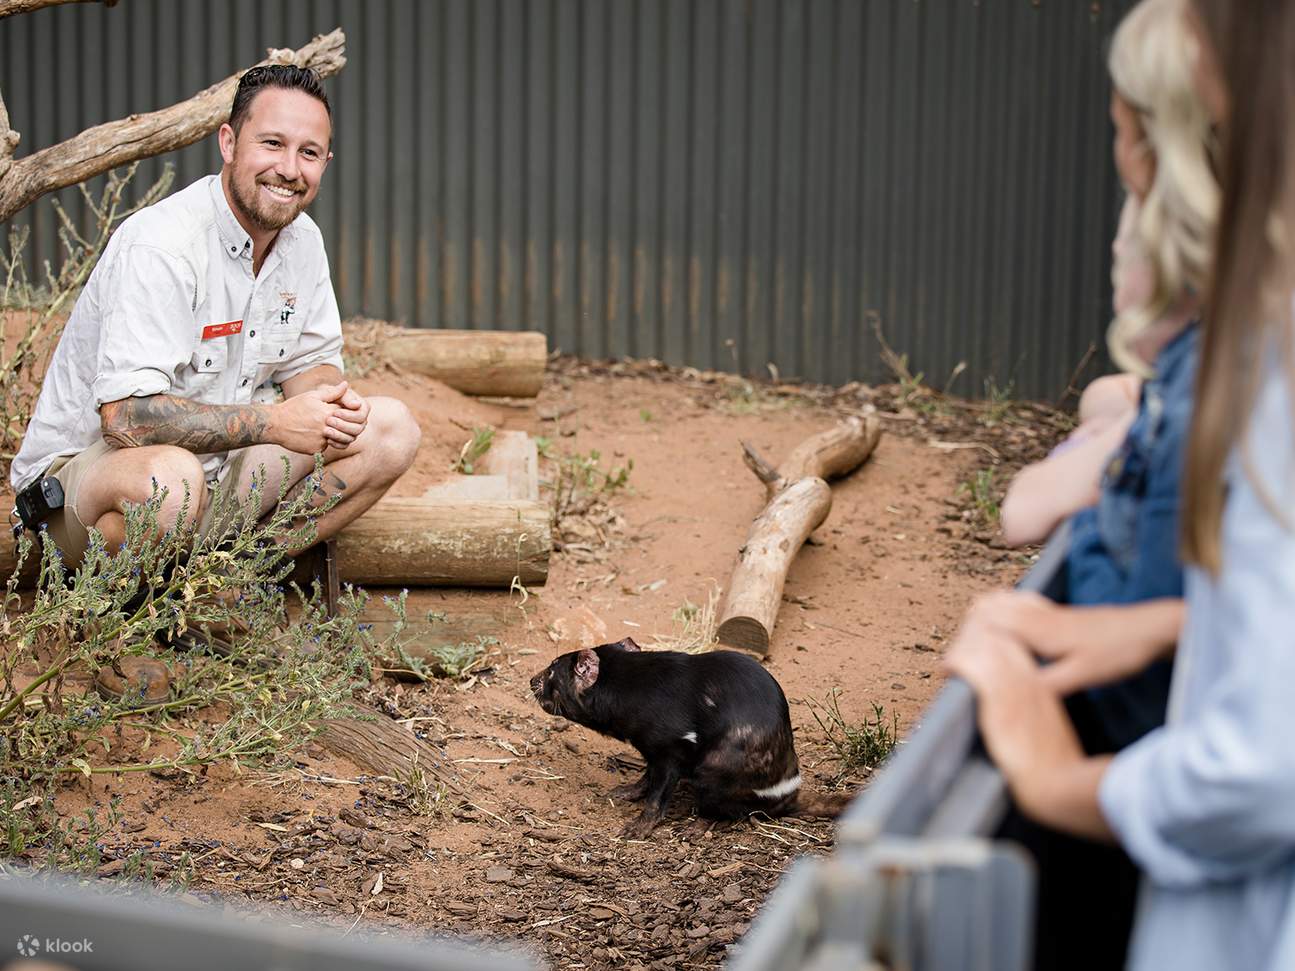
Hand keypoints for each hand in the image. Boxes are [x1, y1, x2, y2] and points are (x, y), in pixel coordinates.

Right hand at [269, 381, 350, 453]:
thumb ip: (332, 392)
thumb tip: (346, 385)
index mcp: (327, 412)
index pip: (347, 413)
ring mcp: (321, 440)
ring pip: (335, 439)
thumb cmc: (294, 408)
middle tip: (327, 422)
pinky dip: (319, 442)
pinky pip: (324, 447)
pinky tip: (308, 436)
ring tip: (316, 428)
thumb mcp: (312, 396)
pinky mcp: (315, 449)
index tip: (336, 412)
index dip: (344, 412)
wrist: (275, 424)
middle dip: (340, 426)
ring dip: (331, 435)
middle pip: (344, 429)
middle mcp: (326, 427)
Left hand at [324, 385, 370, 447]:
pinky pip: (344, 445)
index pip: (361, 415)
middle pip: (358, 428)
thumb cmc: (322, 395)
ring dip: (339, 435)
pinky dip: (336, 443)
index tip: (335, 412)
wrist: (311, 408)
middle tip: (328, 421)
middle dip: (343, 425)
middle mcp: (360, 420)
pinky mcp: (344, 440)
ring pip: (352, 438)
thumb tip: (356, 404)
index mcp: (360, 407)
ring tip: (325, 431)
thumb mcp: (329, 391)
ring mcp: (353, 431)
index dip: (349, 415)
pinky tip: (327, 440)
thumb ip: (342, 394)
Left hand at [945, 610, 1113, 839]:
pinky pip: (973, 664)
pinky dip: (956, 661)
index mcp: (1040, 683)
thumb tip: (1006, 710)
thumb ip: (1028, 710)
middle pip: (997, 635)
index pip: (1012, 642)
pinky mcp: (1001, 700)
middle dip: (971, 637)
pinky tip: (946, 670)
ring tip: (949, 664)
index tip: (971, 650)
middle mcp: (1029, 678)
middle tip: (954, 655)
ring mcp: (1016, 687)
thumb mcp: (1043, 727)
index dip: (988, 639)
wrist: (1060, 781)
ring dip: (962, 647)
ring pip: (984, 643)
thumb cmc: (1051, 764)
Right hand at [964, 590, 1181, 695]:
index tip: (948, 668)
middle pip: (984, 609)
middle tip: (960, 658)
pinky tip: (1003, 627)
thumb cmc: (1119, 653)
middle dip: (964, 631)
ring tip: (974, 646)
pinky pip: (1017, 600)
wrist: (1151, 628)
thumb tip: (1013, 690)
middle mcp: (1036, 615)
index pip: (985, 626)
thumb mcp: (1084, 676)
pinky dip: (1000, 609)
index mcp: (1039, 631)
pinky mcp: (1057, 611)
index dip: (962, 646)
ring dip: (980, 619)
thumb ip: (1048, 682)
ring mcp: (1046, 610)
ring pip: (998, 601)